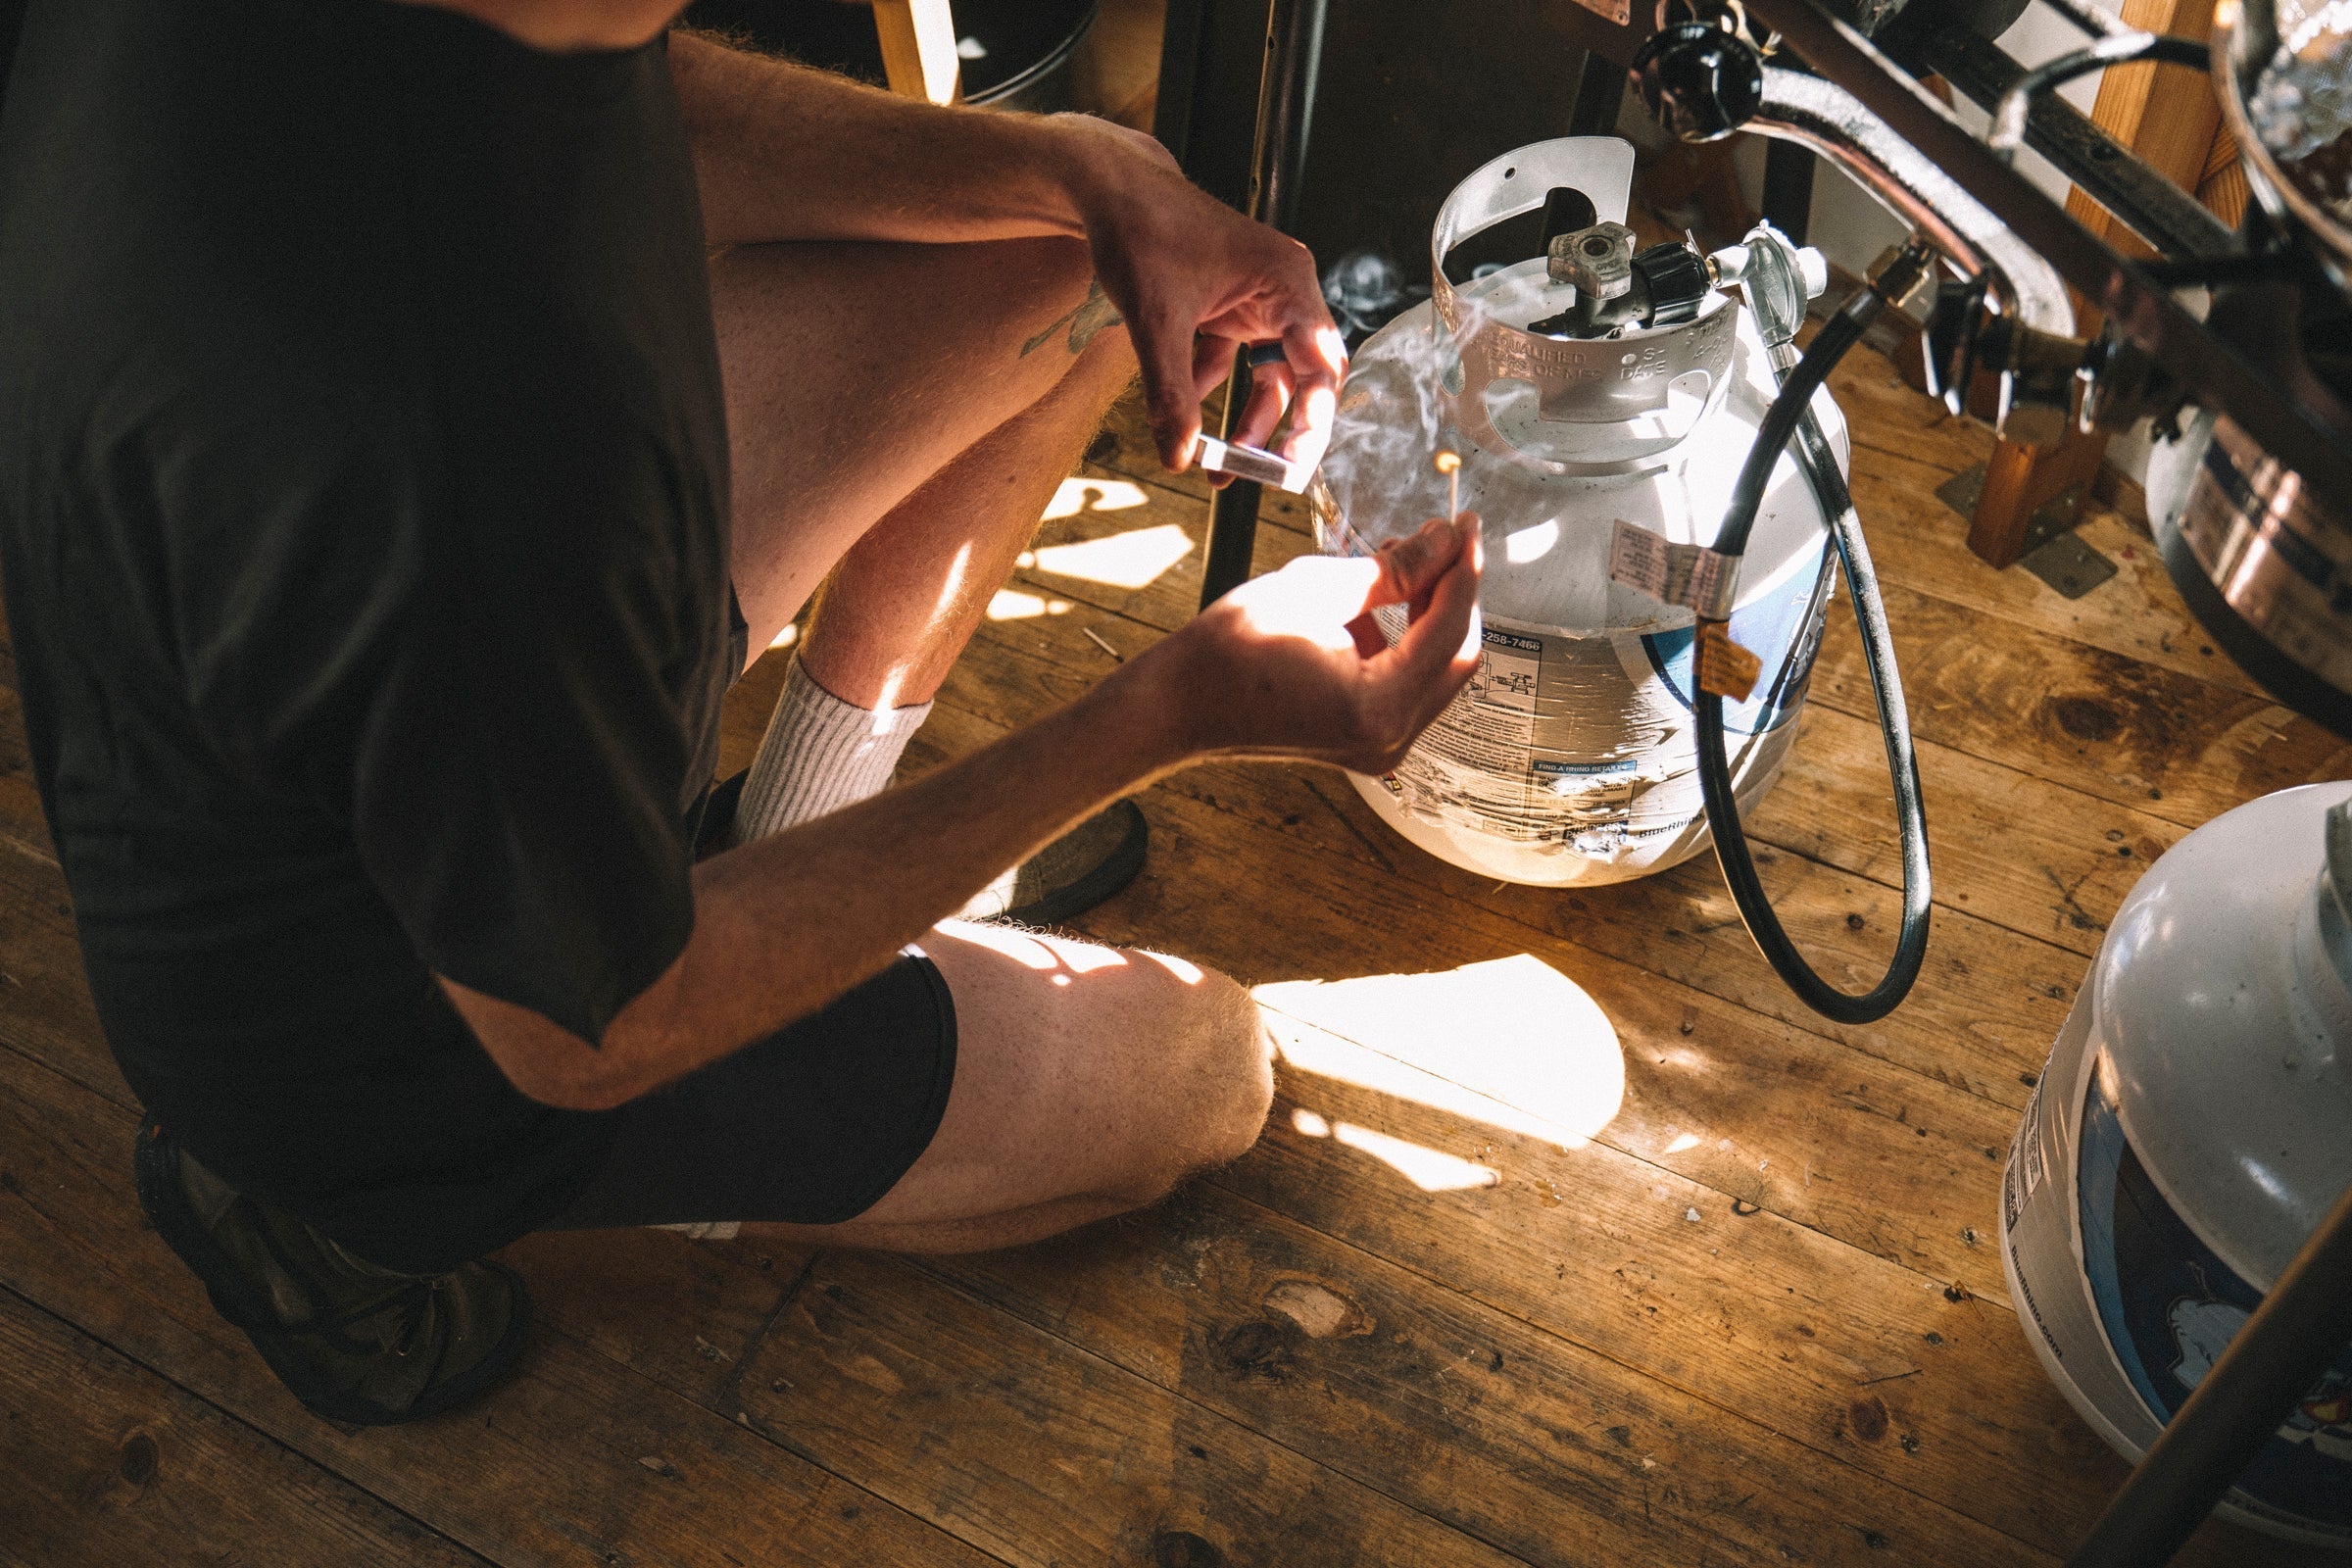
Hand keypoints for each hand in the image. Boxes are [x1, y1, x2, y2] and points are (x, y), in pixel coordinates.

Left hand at [1050, 115, 1347, 478]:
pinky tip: (1182, 408)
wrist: (1108, 190)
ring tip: (1220, 465)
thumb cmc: (1142, 231)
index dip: (1313, 421)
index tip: (1291, 466)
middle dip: (1285, 429)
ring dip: (1250, 418)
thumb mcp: (1155, 322)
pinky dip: (1212, 387)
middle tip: (1267, 477)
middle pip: (1305, 374)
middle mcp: (1284, 290)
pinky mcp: (1232, 307)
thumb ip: (1170, 393)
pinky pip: (1237, 361)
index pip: (1321, 363)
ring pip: (1271, 375)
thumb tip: (1178, 455)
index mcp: (1286, 281)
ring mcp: (1259, 299)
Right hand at [1147, 517, 1483, 774]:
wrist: (1179, 705)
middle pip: (1456, 656)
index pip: (1449, 629)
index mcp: (1379, 708)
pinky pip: (1406, 684)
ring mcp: (1380, 748)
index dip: (1461, 569)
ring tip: (1400, 560)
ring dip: (1428, 612)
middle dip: (1453, 592)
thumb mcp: (1314, 589)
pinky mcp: (1366, 740)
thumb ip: (1391, 568)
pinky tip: (1376, 601)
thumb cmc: (1229, 651)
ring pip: (1435, 669)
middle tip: (1445, 539)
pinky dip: (1403, 639)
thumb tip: (1444, 542)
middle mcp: (1390, 740)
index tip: (1465, 524)